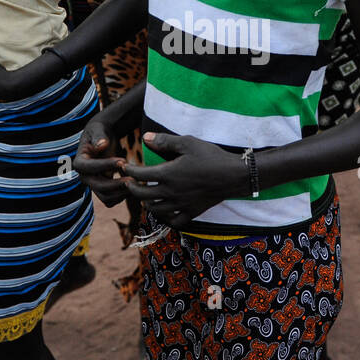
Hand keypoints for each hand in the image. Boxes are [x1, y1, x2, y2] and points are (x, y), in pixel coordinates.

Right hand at [73, 116, 127, 205]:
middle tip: (134, 178)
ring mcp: (93, 185)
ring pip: (106, 197)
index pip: (90, 168)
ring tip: (136, 183)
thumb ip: (99, 136)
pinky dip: (122, 196)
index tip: (123, 161)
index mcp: (79, 162)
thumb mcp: (98, 129)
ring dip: (121, 193)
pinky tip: (134, 186)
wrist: (103, 140)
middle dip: (116, 184)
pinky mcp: (103, 190)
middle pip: (98, 186)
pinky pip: (112, 200)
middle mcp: (84, 176)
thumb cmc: (100, 132)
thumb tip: (101, 145)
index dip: (106, 165)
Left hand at [120, 132, 244, 227]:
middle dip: (132, 188)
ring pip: (155, 210)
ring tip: (146, 195)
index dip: (129, 171)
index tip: (125, 166)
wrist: (233, 175)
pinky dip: (166, 217)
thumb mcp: (188, 143)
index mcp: (168, 174)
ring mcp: (181, 204)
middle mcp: (171, 192)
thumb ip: (165, 141)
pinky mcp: (192, 212)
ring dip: (146, 202)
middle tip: (129, 182)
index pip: (139, 175)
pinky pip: (174, 221)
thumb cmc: (210, 156)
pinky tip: (166, 210)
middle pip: (142, 195)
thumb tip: (145, 138)